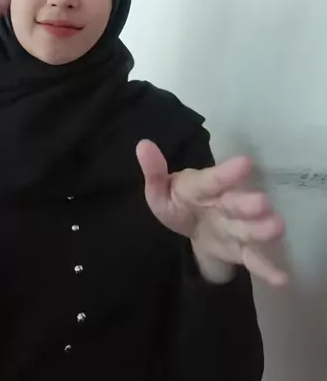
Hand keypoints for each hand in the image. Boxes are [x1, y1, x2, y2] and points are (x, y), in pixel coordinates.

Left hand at [136, 140, 286, 286]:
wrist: (195, 226)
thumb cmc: (179, 202)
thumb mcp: (160, 191)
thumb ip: (154, 172)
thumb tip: (142, 145)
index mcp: (203, 186)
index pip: (212, 179)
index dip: (227, 173)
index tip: (245, 163)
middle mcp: (225, 203)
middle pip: (236, 204)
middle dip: (249, 204)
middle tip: (263, 203)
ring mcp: (235, 227)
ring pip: (249, 229)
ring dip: (262, 230)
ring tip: (277, 227)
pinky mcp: (242, 249)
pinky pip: (254, 260)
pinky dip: (268, 269)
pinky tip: (281, 279)